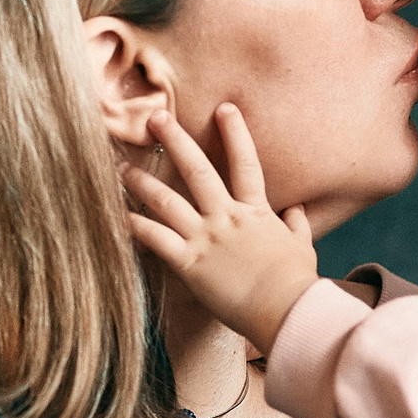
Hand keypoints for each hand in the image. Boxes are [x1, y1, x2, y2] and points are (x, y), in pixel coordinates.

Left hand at [120, 103, 320, 355]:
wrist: (286, 309)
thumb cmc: (296, 283)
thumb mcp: (302, 248)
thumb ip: (297, 225)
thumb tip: (295, 209)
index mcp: (255, 212)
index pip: (245, 163)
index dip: (235, 133)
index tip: (224, 107)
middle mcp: (226, 217)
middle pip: (197, 169)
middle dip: (175, 140)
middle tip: (155, 118)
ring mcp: (206, 238)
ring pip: (166, 200)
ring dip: (142, 181)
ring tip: (121, 167)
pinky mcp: (189, 263)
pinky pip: (154, 239)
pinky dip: (134, 226)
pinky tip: (116, 215)